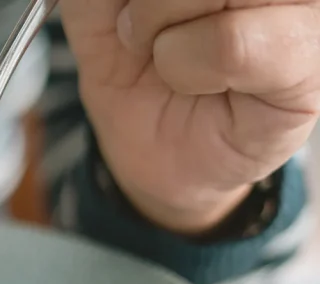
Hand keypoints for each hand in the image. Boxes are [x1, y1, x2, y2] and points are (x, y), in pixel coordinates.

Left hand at [60, 0, 319, 234]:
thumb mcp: (98, 10)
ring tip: (165, 58)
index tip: (124, 13)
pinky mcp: (309, 69)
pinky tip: (191, 80)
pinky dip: (186, 65)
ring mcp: (301, 17)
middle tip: (141, 35)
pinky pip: (233, 45)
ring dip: (155, 29)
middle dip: (145, 4)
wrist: (156, 156)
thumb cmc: (136, 75)